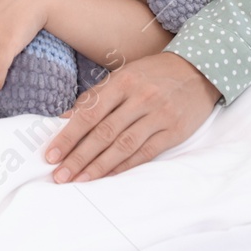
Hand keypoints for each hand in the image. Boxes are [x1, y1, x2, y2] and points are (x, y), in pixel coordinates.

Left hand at [44, 51, 219, 182]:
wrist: (198, 70)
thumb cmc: (154, 74)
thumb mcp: (124, 76)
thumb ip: (95, 97)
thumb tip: (64, 118)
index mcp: (122, 81)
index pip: (89, 113)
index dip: (68, 136)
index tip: (51, 154)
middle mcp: (139, 97)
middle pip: (103, 132)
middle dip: (78, 156)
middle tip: (59, 175)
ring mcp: (158, 114)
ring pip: (122, 145)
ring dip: (98, 166)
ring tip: (79, 179)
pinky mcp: (174, 130)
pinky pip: (145, 153)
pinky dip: (124, 166)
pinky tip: (108, 176)